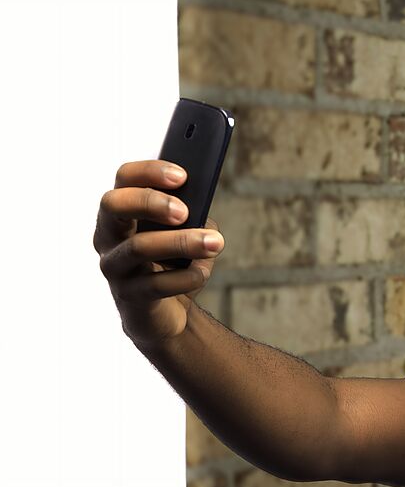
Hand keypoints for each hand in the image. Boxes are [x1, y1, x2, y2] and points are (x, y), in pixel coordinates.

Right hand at [93, 159, 224, 349]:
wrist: (166, 314)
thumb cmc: (175, 263)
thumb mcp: (186, 233)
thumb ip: (192, 217)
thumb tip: (200, 209)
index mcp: (122, 212)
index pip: (124, 178)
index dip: (150, 172)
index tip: (183, 176)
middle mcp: (108, 236)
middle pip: (114, 205)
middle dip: (150, 202)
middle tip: (184, 212)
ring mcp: (114, 267)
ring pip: (138, 247)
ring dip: (180, 242)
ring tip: (214, 243)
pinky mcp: (129, 297)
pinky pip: (154, 285)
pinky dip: (183, 278)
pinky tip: (201, 274)